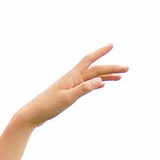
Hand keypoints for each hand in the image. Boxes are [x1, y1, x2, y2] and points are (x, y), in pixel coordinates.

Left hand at [13, 45, 127, 129]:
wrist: (32, 114)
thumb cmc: (48, 106)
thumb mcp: (67, 99)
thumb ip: (83, 89)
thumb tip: (100, 80)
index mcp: (72, 77)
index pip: (89, 60)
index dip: (101, 52)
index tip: (112, 45)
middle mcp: (72, 78)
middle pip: (95, 70)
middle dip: (111, 68)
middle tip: (127, 69)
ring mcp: (71, 85)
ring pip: (93, 77)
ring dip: (106, 75)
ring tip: (120, 77)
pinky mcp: (69, 93)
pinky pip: (87, 85)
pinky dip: (96, 83)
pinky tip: (102, 84)